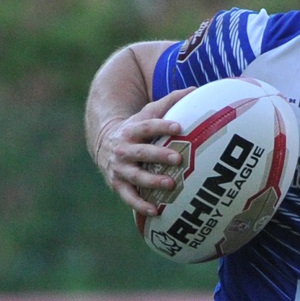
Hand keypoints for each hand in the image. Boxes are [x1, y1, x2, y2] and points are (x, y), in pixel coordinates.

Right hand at [95, 88, 191, 215]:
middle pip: (142, 152)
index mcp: (132, 130)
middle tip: (178, 157)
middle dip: (159, 155)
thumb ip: (169, 102)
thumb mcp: (147, 113)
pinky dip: (140, 205)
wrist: (104, 145)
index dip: (162, 126)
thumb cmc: (136, 129)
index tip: (179, 127)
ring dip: (152, 180)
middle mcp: (124, 149)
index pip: (147, 126)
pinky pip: (129, 197)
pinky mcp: (118, 184)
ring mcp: (120, 168)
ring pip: (136, 176)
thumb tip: (195, 89)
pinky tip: (156, 212)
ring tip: (171, 184)